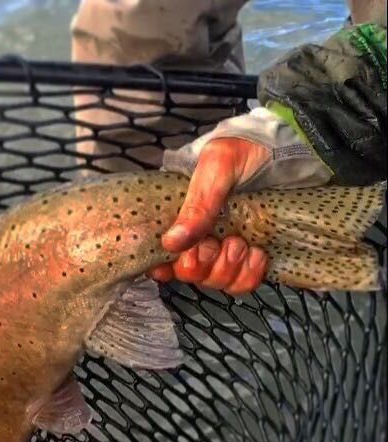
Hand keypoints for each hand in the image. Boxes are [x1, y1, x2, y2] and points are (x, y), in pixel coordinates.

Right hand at [152, 138, 269, 294]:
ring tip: (241, 243)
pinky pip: (242, 284)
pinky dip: (249, 274)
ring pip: (216, 282)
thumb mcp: (218, 166)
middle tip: (220, 241)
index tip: (183, 256)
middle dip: (204, 265)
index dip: (165, 268)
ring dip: (228, 268)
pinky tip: (257, 253)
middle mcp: (199, 238)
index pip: (159, 257)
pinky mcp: (250, 258)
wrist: (291, 148)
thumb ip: (197, 205)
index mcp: (180, 216)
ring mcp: (225, 251)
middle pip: (189, 275)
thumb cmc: (248, 149)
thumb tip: (171, 243)